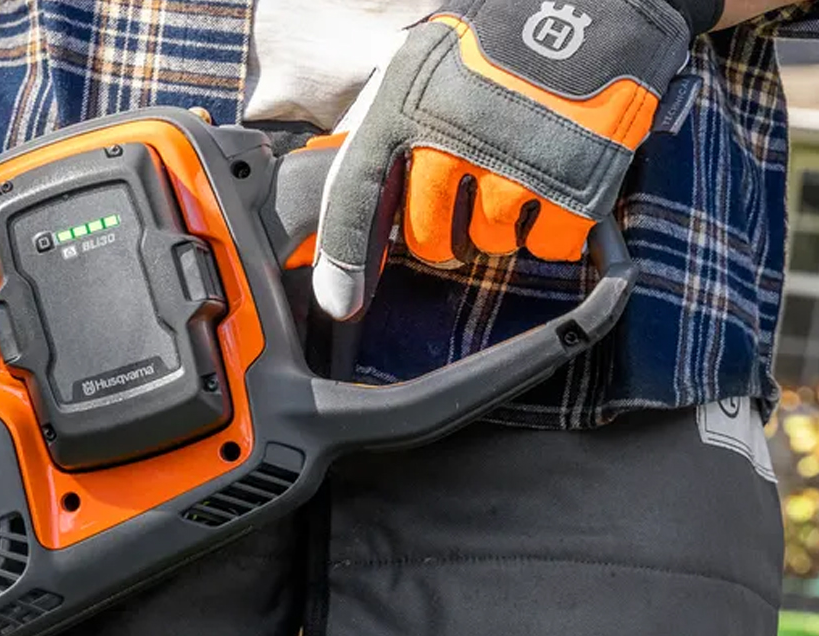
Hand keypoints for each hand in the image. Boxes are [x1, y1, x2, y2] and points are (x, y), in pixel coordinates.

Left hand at [312, 0, 706, 320]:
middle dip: (442, 239)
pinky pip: (548, 245)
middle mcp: (453, 140)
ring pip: (489, 242)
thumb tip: (365, 194)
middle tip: (462, 214)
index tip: (342, 301)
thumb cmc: (503, 32)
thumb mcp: (427, 64)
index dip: (344, 260)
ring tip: (518, 177)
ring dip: (500, 226)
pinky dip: (551, 233)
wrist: (597, 0)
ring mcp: (516, 164)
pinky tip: (555, 193)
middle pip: (428, 240)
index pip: (356, 201)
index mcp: (405, 108)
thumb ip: (393, 124)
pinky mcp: (577, 181)